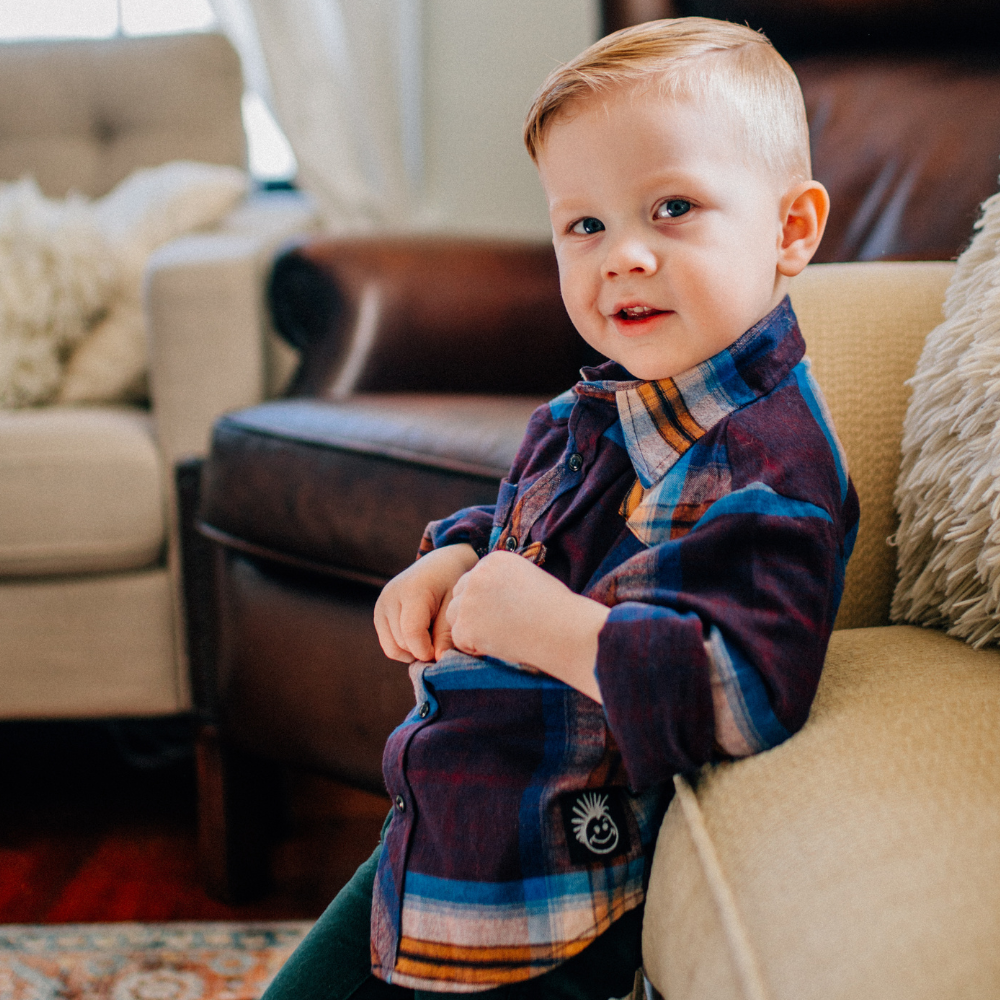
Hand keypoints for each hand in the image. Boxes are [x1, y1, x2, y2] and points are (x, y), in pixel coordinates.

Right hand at [374, 543, 478, 662]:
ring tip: (431, 636)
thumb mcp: (454, 606)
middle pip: (403, 643)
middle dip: (423, 650)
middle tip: (441, 640)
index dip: (427, 650)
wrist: (439, 565)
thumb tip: (436, 659)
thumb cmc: (451, 584)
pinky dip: (406, 648)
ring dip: (414, 651)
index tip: (443, 651)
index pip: (412, 632)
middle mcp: (390, 597)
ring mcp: (381, 605)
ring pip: (394, 648)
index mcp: (412, 591)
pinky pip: (389, 646)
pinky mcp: (378, 614)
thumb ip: (446, 633)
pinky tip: (421, 636)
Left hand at [446, 551, 609, 701]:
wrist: (565, 630)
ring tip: (502, 635)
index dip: (486, 599)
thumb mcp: (529, 578)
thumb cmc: (556, 609)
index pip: (473, 579)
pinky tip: (500, 645)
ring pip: (453, 616)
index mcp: (494, 560)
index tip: (506, 611)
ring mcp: (469, 600)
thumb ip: (503, 581)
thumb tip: (487, 596)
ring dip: (470, 628)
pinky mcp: (466, 626)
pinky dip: (475, 647)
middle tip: (501, 627)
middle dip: (473, 612)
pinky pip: (459, 640)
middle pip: (459, 595)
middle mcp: (477, 575)